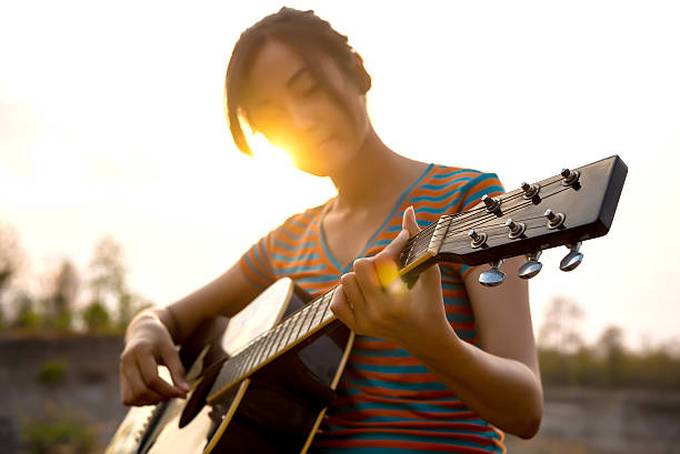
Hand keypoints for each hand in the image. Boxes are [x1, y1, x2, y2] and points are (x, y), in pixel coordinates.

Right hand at [119, 311, 189, 405]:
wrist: (142, 332)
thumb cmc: (160, 341)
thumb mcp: (171, 351)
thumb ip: (178, 371)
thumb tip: (185, 393)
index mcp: (140, 352)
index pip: (152, 379)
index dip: (168, 390)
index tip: (182, 394)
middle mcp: (127, 363)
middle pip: (140, 391)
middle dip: (160, 397)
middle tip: (174, 394)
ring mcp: (121, 372)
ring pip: (131, 398)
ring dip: (150, 402)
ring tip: (164, 394)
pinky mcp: (121, 379)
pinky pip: (127, 399)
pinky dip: (141, 402)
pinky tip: (153, 395)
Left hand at [330, 206, 450, 346]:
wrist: (428, 339)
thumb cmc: (432, 303)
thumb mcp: (430, 272)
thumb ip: (418, 240)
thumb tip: (409, 210)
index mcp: (396, 302)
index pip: (381, 261)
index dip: (394, 245)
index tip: (403, 241)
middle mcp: (377, 313)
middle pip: (358, 266)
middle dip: (375, 262)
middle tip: (387, 267)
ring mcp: (364, 322)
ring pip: (345, 281)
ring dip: (360, 276)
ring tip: (376, 280)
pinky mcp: (357, 327)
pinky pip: (336, 302)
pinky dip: (345, 293)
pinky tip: (361, 290)